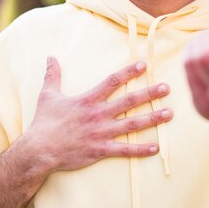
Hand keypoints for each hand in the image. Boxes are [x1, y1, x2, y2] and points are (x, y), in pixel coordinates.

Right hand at [25, 57, 172, 172]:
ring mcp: (101, 133)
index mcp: (88, 100)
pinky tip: (156, 147)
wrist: (39, 150)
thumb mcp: (47, 95)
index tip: (144, 65)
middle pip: (129, 101)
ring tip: (169, 114)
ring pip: (132, 124)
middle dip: (149, 94)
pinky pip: (124, 150)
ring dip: (152, 119)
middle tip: (166, 88)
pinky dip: (141, 149)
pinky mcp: (100, 150)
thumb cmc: (44, 123)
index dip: (129, 72)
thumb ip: (52, 75)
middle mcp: (98, 115)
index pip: (112, 81)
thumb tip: (50, 57)